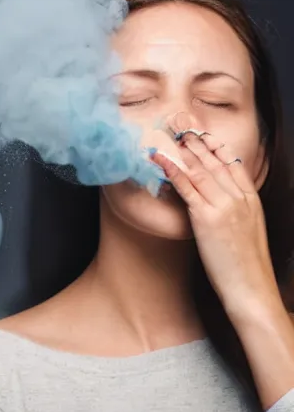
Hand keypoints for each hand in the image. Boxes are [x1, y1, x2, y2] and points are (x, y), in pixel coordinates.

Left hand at [150, 121, 280, 315]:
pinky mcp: (207, 218)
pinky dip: (172, 170)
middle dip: (196, 139)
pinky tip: (160, 159)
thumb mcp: (248, 232)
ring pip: (200, 169)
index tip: (202, 133)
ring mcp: (224, 206)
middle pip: (215, 160)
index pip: (232, 163)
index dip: (215, 146)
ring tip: (169, 131)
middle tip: (180, 122)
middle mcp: (239, 198)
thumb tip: (215, 202)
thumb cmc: (246, 266)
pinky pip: (187, 187)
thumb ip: (235, 212)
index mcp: (251, 200)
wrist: (251, 290)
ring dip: (182, 148)